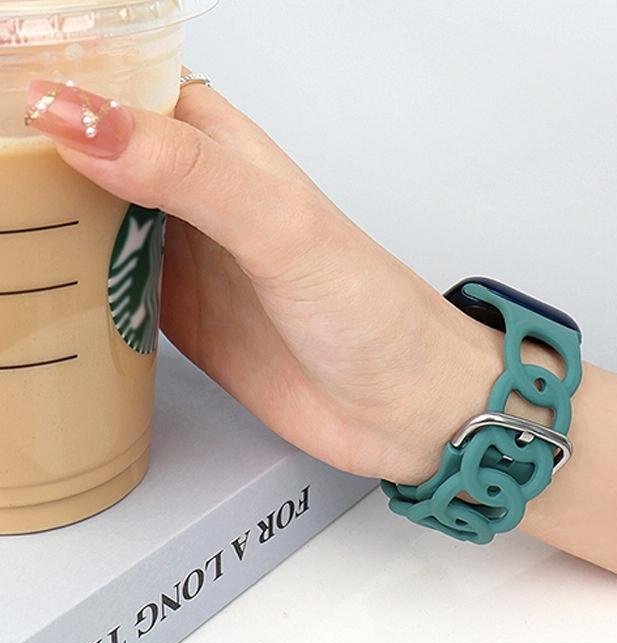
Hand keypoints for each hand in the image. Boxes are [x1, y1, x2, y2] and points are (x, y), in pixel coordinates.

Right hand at [24, 76, 533, 484]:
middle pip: (95, 157)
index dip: (61, 83)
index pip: (126, 91)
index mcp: (224, 152)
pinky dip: (64, 286)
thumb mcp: (281, 228)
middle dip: (35, 157)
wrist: (400, 406)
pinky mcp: (179, 320)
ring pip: (91, 222)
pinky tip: (27, 287)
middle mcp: (198, 200)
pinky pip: (105, 290)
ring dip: (40, 220)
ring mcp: (186, 261)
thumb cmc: (371, 311)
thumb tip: (77, 120)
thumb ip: (188, 172)